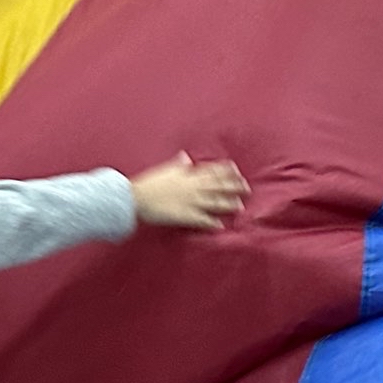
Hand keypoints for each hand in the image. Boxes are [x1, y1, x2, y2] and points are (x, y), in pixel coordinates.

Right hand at [130, 154, 249, 229]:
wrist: (135, 198)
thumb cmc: (149, 182)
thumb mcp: (166, 169)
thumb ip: (178, 164)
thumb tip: (185, 156)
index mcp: (189, 175)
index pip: (212, 171)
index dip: (226, 171)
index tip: (237, 171)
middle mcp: (193, 187)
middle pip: (218, 186)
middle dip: (234, 186)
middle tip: (247, 188)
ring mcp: (191, 202)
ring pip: (214, 202)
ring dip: (228, 204)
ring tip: (240, 206)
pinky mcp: (185, 216)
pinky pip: (202, 220)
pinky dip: (212, 223)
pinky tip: (221, 226)